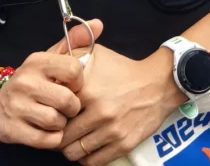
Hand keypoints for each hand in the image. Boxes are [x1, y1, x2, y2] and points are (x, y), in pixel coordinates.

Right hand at [0, 19, 102, 149]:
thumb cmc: (34, 80)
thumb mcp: (51, 57)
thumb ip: (74, 41)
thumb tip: (98, 24)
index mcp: (38, 61)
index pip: (72, 69)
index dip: (78, 82)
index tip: (73, 86)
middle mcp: (26, 82)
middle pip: (66, 100)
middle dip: (72, 107)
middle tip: (68, 107)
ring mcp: (17, 106)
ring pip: (55, 121)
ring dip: (61, 124)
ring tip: (57, 118)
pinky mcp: (13, 129)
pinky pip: (45, 140)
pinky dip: (53, 139)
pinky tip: (49, 131)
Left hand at [59, 44, 185, 165]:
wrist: (158, 83)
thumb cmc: (123, 70)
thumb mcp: (97, 55)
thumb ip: (72, 57)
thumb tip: (52, 73)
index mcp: (88, 90)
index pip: (56, 114)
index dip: (52, 116)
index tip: (53, 116)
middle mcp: (99, 112)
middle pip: (63, 139)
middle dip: (59, 137)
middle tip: (62, 132)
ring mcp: (111, 131)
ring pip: (76, 154)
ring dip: (72, 149)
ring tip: (75, 140)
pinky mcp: (122, 144)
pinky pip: (93, 162)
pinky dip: (87, 159)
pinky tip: (89, 147)